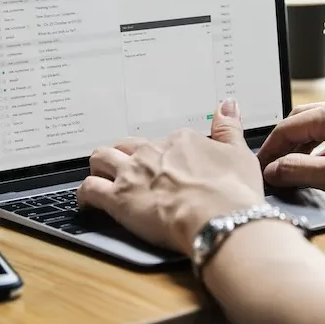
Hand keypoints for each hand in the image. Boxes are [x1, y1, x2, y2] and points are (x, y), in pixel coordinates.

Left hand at [77, 100, 265, 252]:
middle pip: (127, 146)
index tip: (169, 168)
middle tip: (130, 169)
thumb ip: (228, 128)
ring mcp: (132, 174)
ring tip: (102, 176)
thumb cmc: (231, 192)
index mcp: (180, 141)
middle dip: (125, 155)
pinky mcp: (118, 198)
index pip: (165, 142)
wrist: (218, 219)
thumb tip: (227, 105)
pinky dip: (85, 194)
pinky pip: (90, 188)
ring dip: (100, 166)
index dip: (165, 156)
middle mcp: (152, 152)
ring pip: (102, 158)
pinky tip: (88, 201)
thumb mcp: (239, 153)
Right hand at [258, 99, 324, 205]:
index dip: (268, 150)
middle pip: (299, 122)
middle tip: (271, 166)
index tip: (259, 169)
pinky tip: (324, 166)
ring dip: (301, 145)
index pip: (285, 128)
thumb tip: (272, 169)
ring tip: (292, 167)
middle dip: (282, 143)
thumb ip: (299, 171)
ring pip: (318, 126)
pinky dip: (320, 147)